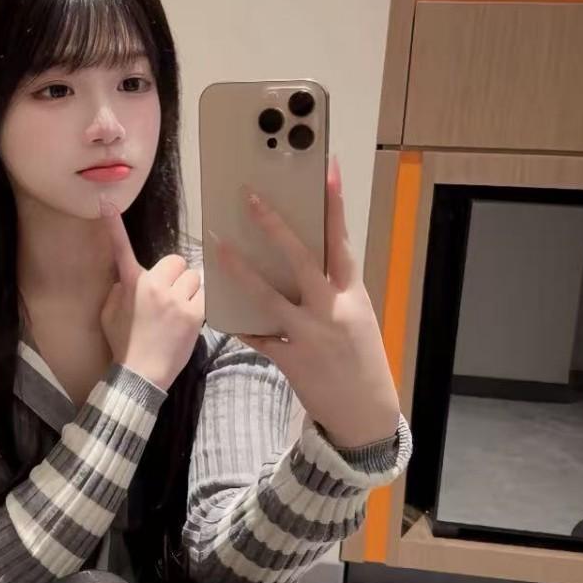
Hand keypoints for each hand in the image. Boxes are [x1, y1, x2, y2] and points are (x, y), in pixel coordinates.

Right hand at [98, 198, 204, 391]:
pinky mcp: (195, 313)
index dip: (113, 226)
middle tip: (170, 296)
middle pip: (177, 261)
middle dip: (176, 275)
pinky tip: (189, 319)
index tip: (106, 203)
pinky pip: (205, 295)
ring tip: (180, 311)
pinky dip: (200, 304)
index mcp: (131, 284)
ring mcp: (176, 299)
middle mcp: (154, 286)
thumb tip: (128, 277)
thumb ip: (120, 289)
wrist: (141, 374)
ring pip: (194, 277)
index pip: (121, 250)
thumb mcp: (110, 314)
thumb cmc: (124, 344)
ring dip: (190, 290)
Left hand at [207, 154, 401, 448]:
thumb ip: (334, 291)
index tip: (327, 169)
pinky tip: (222, 313)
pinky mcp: (290, 359)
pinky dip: (240, 325)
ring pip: (268, 295)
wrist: (365, 413)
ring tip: (217, 245)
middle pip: (301, 258)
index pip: (342, 241)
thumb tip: (307, 265)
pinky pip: (257, 336)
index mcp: (353, 295)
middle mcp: (332, 309)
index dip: (335, 204)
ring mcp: (309, 334)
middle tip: (251, 197)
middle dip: (274, 226)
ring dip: (240, 269)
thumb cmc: (362, 360)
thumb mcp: (358, 319)